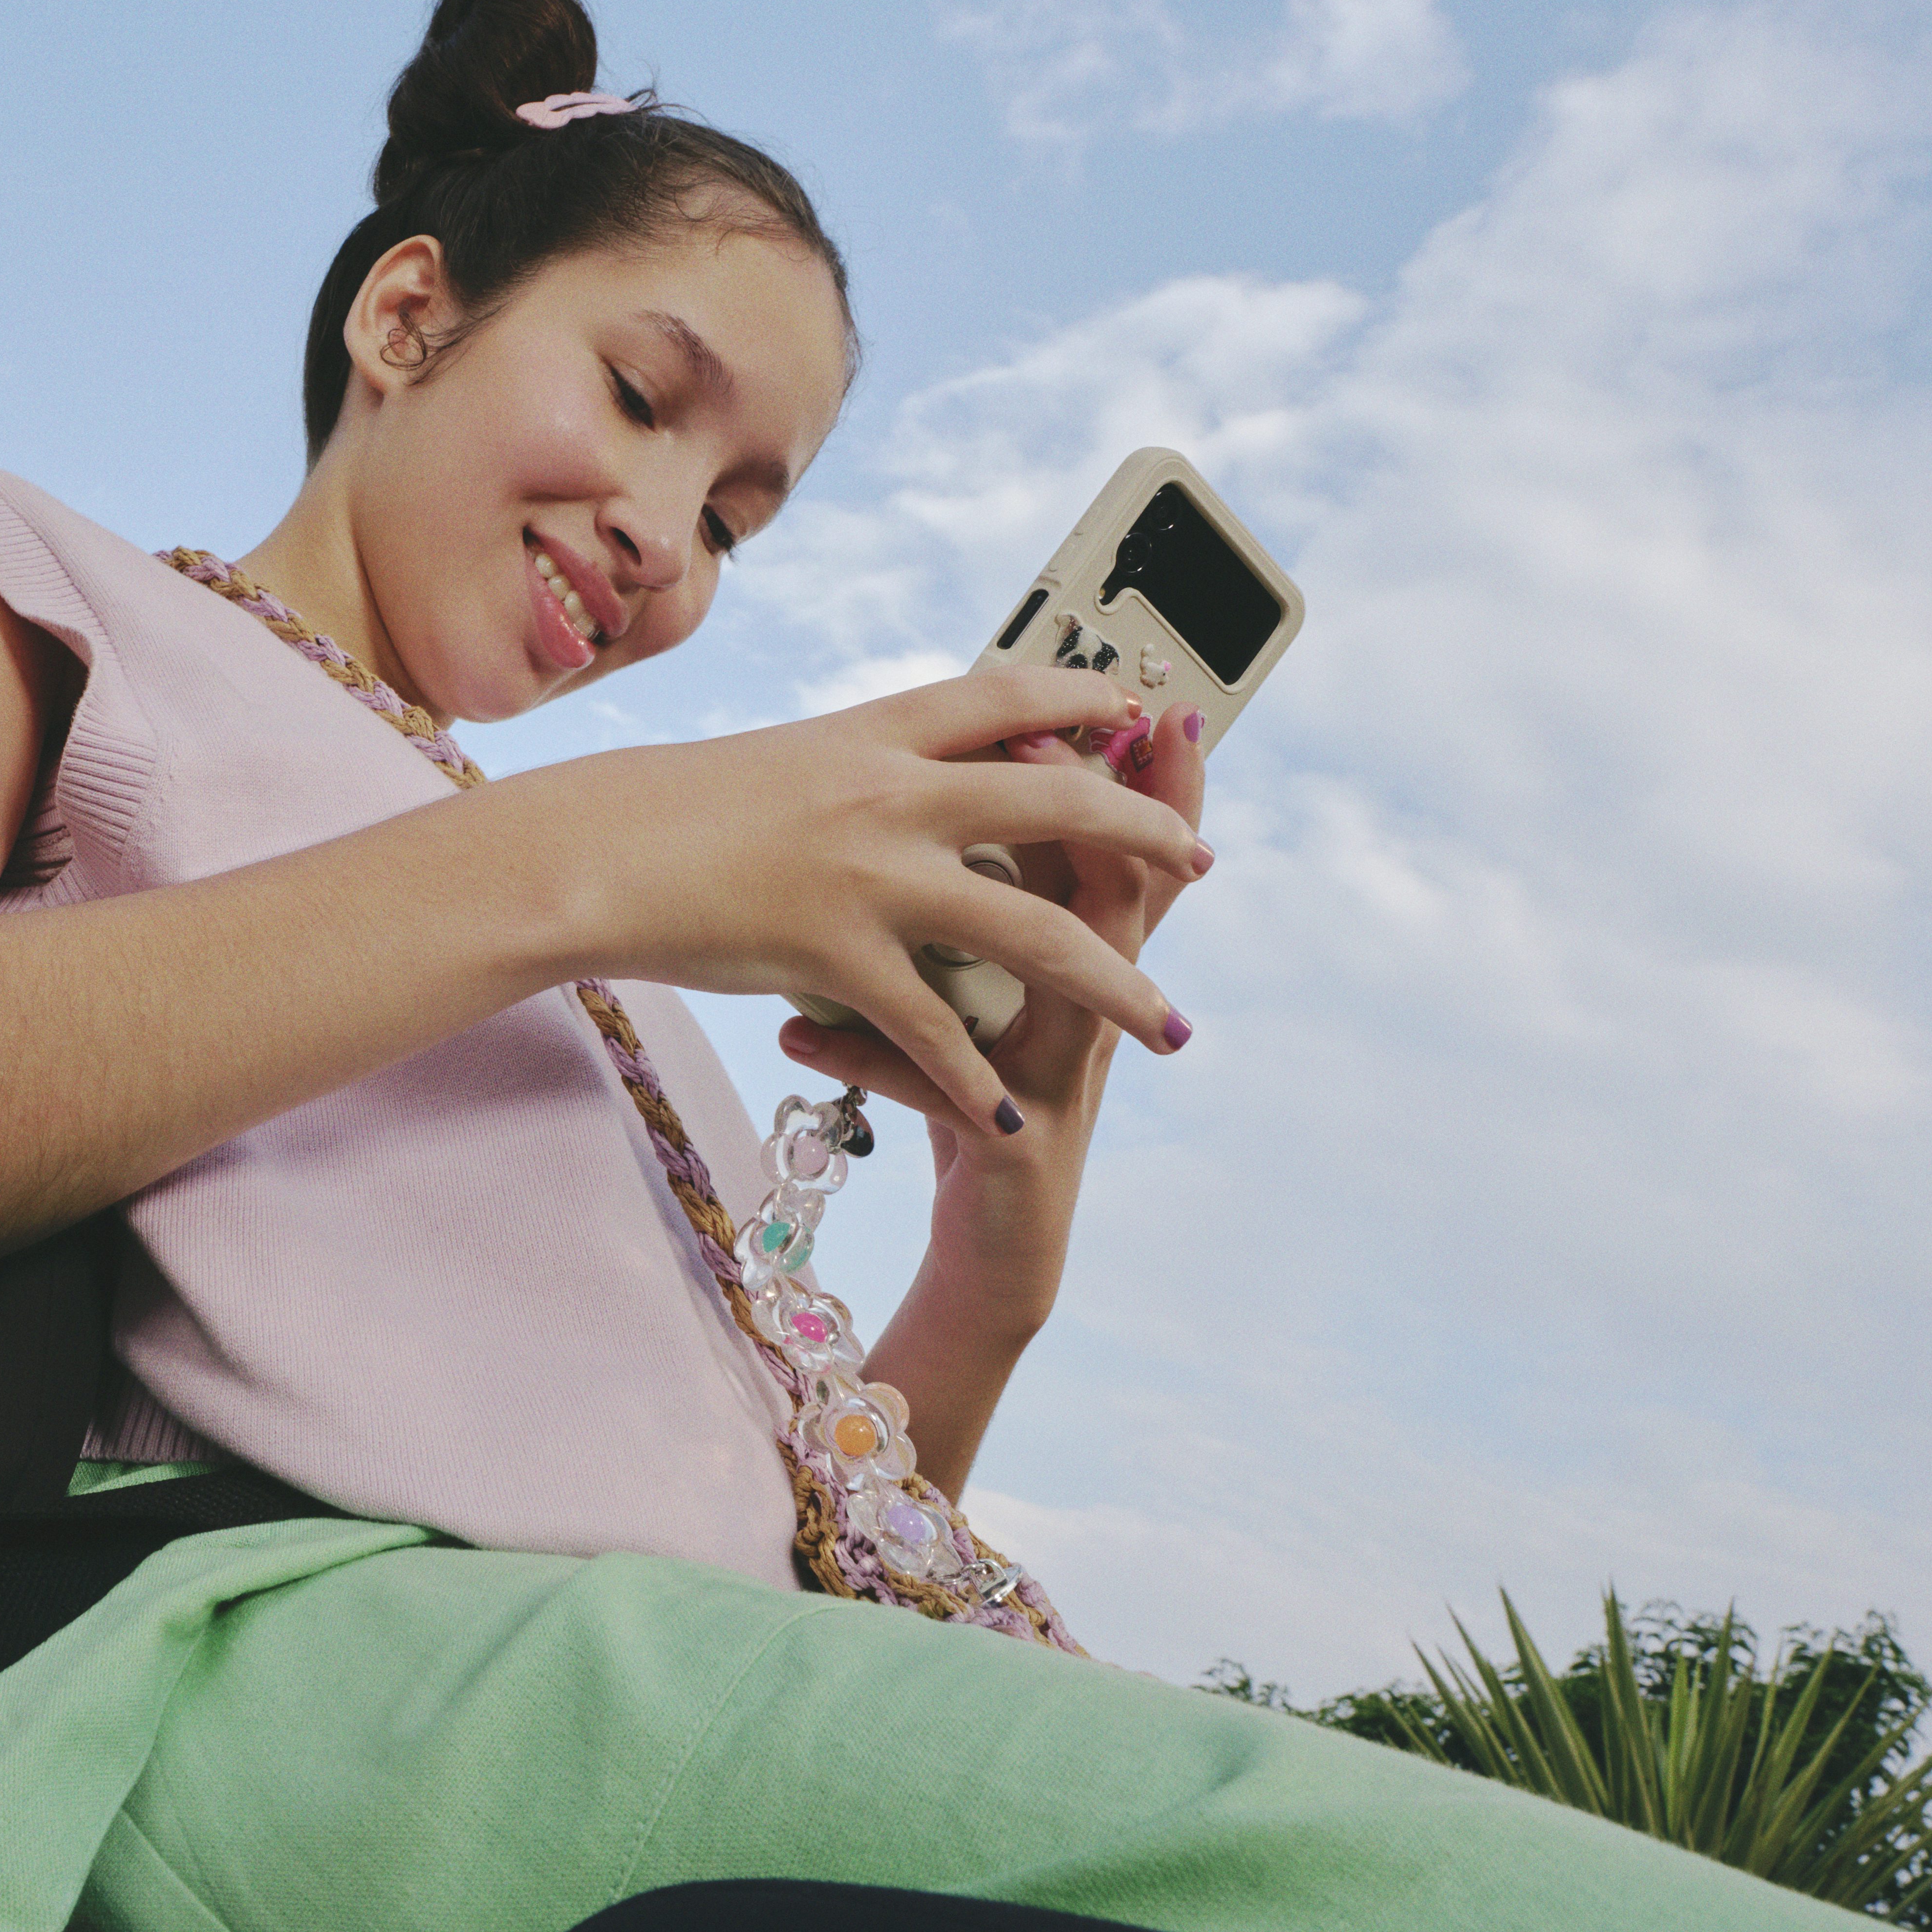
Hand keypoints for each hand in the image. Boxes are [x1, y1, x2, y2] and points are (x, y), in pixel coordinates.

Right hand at [499, 665, 1206, 1142]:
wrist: (591, 852)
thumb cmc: (669, 811)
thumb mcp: (783, 763)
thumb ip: (860, 769)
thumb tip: (910, 769)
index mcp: (874, 731)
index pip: (1005, 696)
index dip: (1085, 702)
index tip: (1142, 713)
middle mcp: (889, 793)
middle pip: (1056, 802)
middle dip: (1142, 835)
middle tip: (1200, 865)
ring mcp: (870, 875)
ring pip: (1028, 930)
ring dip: (1112, 983)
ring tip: (1170, 1023)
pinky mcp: (835, 953)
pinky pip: (930, 1029)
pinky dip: (974, 1081)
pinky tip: (1009, 1115)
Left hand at [773, 700, 1211, 1488]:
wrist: (997, 1236)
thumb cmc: (978, 1092)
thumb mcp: (976, 989)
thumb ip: (972, 902)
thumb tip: (939, 793)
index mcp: (1069, 959)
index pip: (1113, 850)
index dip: (1133, 776)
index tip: (1132, 694)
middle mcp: (1078, 1010)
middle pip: (1125, 900)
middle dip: (1131, 815)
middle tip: (1124, 732)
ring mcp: (1058, 1077)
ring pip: (1066, 990)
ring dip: (1031, 924)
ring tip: (968, 865)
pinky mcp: (1017, 1141)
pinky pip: (948, 1089)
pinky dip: (869, 1057)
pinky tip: (798, 1036)